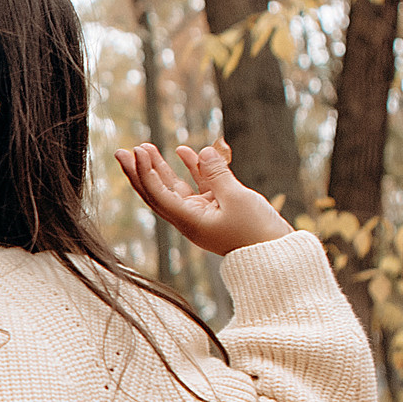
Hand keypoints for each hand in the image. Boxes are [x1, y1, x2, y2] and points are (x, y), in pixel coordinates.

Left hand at [113, 139, 292, 255]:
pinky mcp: (218, 209)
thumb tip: (202, 151)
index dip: (145, 172)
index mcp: (189, 222)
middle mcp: (190, 219)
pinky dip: (191, 170)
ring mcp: (203, 214)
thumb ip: (218, 174)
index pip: (158, 195)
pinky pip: (198, 187)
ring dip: (161, 169)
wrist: (279, 254)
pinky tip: (183, 151)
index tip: (136, 152)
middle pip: (158, 193)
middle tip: (123, 151)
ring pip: (175, 188)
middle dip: (140, 172)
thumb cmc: (258, 231)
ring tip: (147, 147)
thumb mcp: (237, 199)